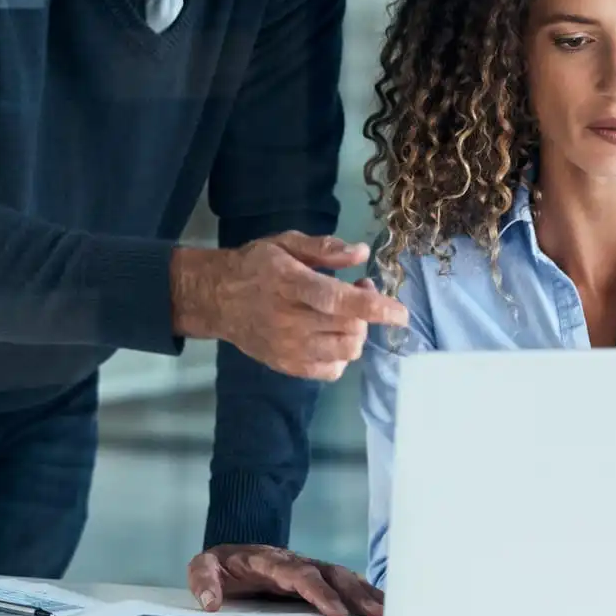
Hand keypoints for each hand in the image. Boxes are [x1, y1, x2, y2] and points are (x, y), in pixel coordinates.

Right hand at [171, 232, 407, 381]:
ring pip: (346, 352)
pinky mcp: (286, 366)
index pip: (338, 301)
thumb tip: (361, 253)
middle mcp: (289, 320)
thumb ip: (324, 248)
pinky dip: (342, 356)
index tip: (400, 313)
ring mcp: (287, 348)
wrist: (215, 298)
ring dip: (357, 333)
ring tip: (346, 314)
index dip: (374, 307)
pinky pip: (331, 372)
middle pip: (349, 328)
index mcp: (290, 284)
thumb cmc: (255, 266)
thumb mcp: (285, 243)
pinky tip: (332, 336)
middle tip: (359, 290)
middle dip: (368, 311)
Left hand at [186, 544, 383, 615]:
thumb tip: (210, 601)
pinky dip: (365, 592)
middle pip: (328, 573)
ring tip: (385, 611)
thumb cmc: (222, 566)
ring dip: (364, 592)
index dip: (317, 590)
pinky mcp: (318, 577)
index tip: (335, 609)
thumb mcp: (203, 566)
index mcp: (268, 559)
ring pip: (341, 576)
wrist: (232, 554)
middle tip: (373, 613)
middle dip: (351, 593)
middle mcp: (294, 561)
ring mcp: (309, 567)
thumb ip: (203, 579)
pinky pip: (345, 582)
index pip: (297, 573)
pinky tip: (383, 606)